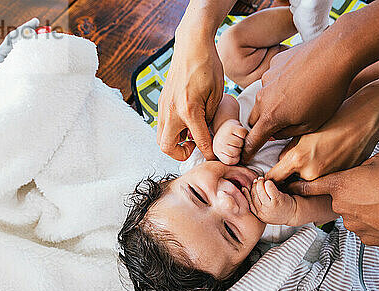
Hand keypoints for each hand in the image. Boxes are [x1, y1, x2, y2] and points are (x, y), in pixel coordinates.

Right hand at [157, 35, 223, 160]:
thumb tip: (209, 135)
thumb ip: (211, 118)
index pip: (200, 142)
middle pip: (167, 147)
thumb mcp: (217, 95)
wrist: (192, 45)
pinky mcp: (161, 102)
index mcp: (189, 110)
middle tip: (195, 146)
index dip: (210, 154)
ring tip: (191, 135)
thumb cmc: (208, 66)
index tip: (215, 157)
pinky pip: (161, 125)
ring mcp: (163, 106)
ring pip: (161, 138)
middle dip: (181, 154)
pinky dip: (171, 131)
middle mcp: (172, 111)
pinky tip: (186, 123)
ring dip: (174, 143)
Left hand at [212, 119, 247, 164]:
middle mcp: (219, 143)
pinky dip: (244, 133)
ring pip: (241, 144)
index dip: (236, 158)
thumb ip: (229, 161)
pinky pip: (243, 134)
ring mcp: (225, 135)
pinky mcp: (232, 126)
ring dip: (242, 141)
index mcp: (217, 152)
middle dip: (239, 149)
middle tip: (235, 145)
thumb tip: (239, 170)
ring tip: (236, 138)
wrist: (224, 126)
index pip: (231, 161)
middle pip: (236, 152)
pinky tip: (239, 133)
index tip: (234, 153)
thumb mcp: (224, 154)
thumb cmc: (226, 141)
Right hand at [242, 26, 355, 161]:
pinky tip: (299, 82)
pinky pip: (271, 80)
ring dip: (272, 104)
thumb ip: (288, 133)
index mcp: (271, 116)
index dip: (248, 151)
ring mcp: (267, 78)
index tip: (245, 157)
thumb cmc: (328, 93)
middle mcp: (263, 97)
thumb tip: (275, 133)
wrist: (335, 55)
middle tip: (277, 128)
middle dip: (262, 126)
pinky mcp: (275, 64)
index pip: (252, 139)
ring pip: (263, 98)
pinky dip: (280, 85)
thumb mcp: (311, 124)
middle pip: (254, 118)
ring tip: (295, 102)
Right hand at [242, 177, 296, 224]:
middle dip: (255, 185)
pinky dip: (268, 183)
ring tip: (263, 180)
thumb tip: (247, 190)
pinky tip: (270, 182)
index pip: (248, 201)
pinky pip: (269, 187)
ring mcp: (270, 207)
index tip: (247, 186)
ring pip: (260, 190)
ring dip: (261, 182)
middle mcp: (262, 212)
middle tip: (258, 180)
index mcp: (258, 214)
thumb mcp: (267, 210)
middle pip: (254, 194)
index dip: (247, 192)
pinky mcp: (277, 201)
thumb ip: (258, 203)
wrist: (296, 214)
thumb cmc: (282, 210)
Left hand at [266, 80, 378, 181]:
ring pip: (309, 180)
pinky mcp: (341, 178)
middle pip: (292, 180)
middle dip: (291, 173)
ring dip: (309, 172)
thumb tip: (282, 161)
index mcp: (298, 159)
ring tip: (320, 151)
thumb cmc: (335, 117)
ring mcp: (328, 177)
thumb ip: (289, 149)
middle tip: (299, 157)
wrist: (366, 117)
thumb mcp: (305, 130)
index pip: (274, 178)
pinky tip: (332, 154)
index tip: (267, 176)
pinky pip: (326, 178)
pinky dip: (325, 171)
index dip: (269, 178)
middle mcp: (312, 173)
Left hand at [289, 152, 378, 244]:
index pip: (310, 185)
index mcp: (341, 184)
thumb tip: (360, 169)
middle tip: (373, 187)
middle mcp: (342, 206)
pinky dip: (373, 221)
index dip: (299, 186)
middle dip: (351, 193)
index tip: (288, 188)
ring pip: (352, 213)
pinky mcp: (366, 239)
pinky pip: (364, 226)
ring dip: (363, 207)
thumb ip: (362, 164)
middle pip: (338, 198)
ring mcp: (353, 225)